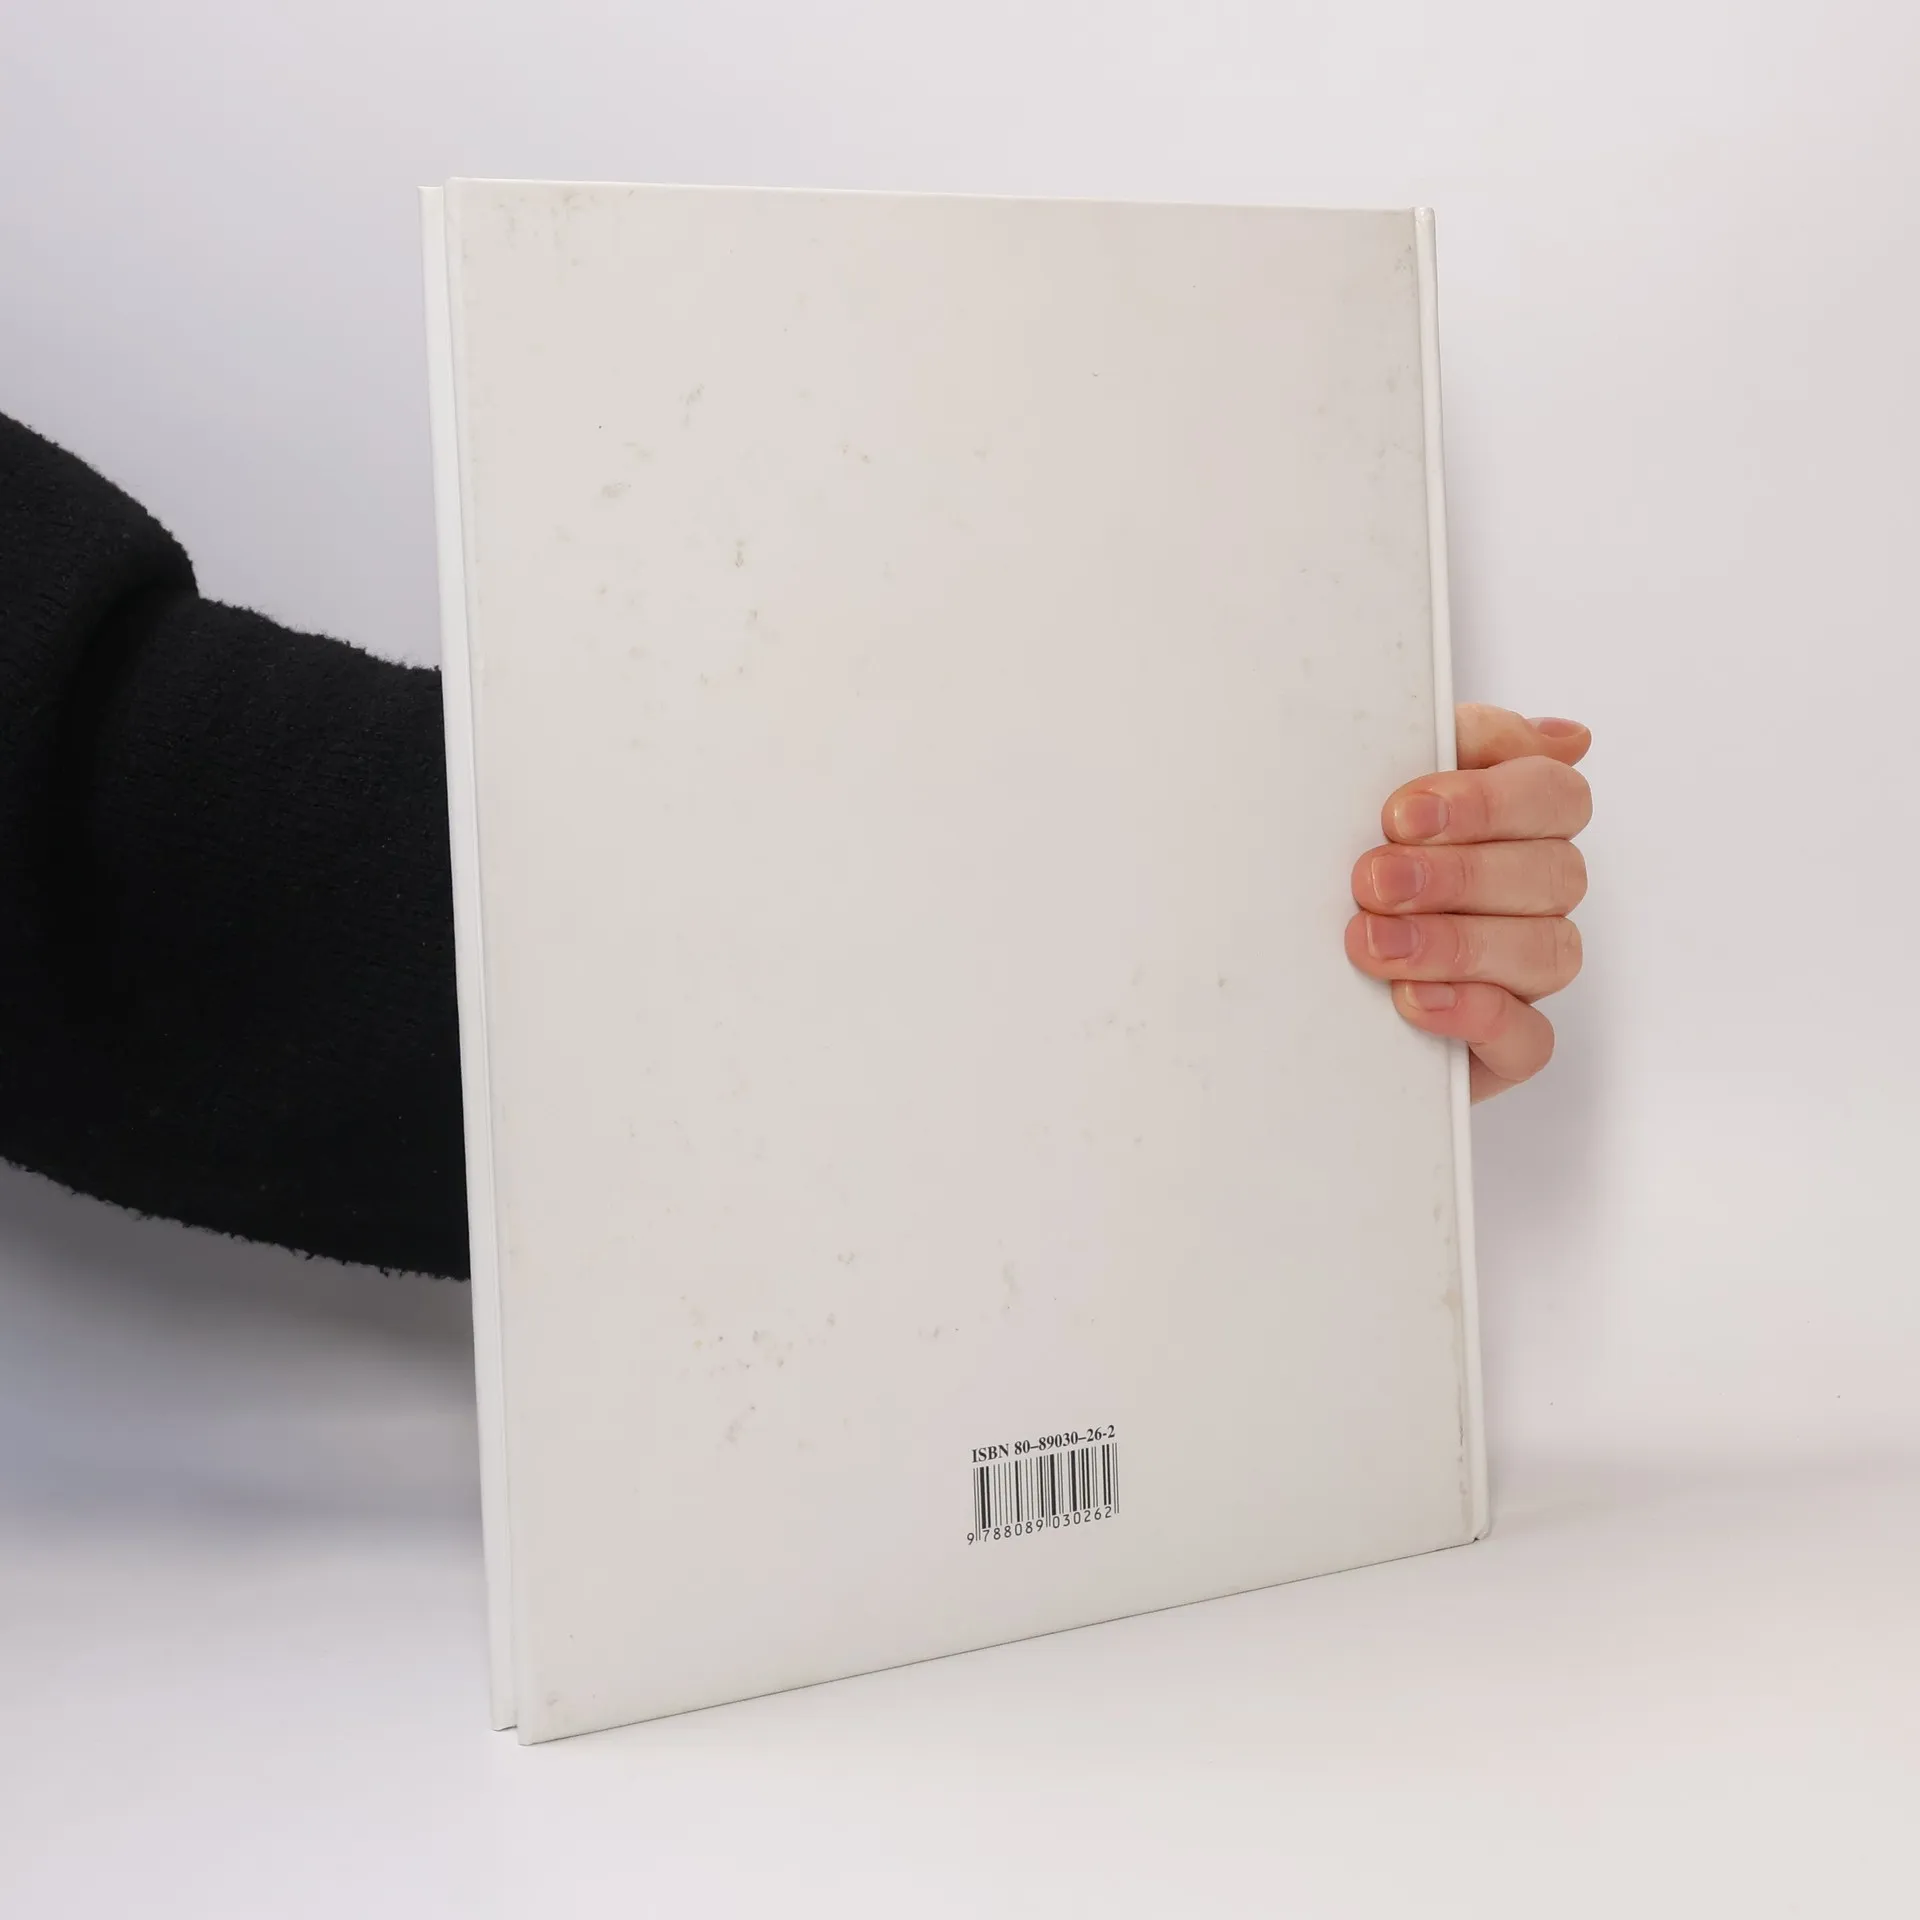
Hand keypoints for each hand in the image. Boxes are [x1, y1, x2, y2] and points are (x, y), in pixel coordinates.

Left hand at [1346, 705, 1590, 1101]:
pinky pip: (1529, 1038)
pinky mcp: (1504, 1046)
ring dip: (1455, 944)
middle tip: (1374, 880)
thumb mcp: (1370, 792)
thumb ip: (1449, 749)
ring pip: (1545, 951)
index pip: (1552, 792)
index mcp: (1518, 822)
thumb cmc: (1339, 868)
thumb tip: (1565, 737)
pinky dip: (1475, 1016)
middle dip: (1458, 874)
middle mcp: (1533, 893)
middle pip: (1552, 871)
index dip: (1487, 800)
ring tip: (1374, 943)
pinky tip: (1415, 1000)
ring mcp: (1525, 971)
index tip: (1402, 812)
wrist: (1288, 977)